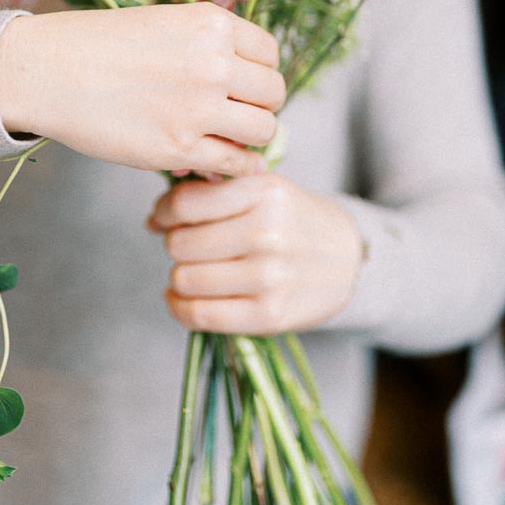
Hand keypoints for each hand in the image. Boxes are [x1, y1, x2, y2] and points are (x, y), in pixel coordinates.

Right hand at [0, 4, 284, 174]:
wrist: (48, 71)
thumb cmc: (98, 45)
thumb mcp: (164, 22)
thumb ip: (208, 45)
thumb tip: (246, 79)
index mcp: (212, 24)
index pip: (270, 54)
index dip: (258, 72)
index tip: (242, 84)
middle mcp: (214, 63)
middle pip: (273, 93)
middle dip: (258, 105)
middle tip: (235, 114)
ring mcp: (200, 108)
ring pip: (263, 130)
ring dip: (249, 137)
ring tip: (226, 137)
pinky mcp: (180, 148)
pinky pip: (235, 164)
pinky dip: (237, 167)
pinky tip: (223, 163)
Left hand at [149, 174, 362, 334]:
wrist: (349, 259)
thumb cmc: (294, 220)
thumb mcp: (265, 189)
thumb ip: (215, 193)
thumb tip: (154, 218)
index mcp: (264, 192)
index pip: (185, 204)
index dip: (164, 212)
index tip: (163, 218)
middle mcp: (267, 233)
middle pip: (180, 244)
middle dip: (176, 245)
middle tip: (190, 246)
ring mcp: (269, 277)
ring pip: (185, 279)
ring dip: (180, 277)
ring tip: (195, 270)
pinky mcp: (269, 315)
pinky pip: (199, 314)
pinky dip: (179, 308)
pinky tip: (182, 298)